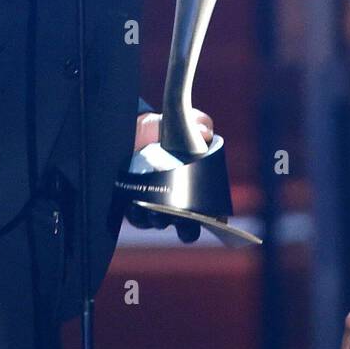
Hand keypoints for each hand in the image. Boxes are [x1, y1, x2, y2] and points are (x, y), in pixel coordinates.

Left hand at [126, 108, 215, 243]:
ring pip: (160, 223)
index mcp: (197, 188)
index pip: (212, 214)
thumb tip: (204, 132)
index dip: (215, 220)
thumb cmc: (168, 130)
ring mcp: (156, 206)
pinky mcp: (135, 206)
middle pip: (187, 226)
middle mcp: (178, 203)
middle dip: (186, 226)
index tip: (212, 219)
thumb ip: (199, 123)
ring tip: (155, 211)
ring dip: (159, 220)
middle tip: (181, 217)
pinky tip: (135, 206)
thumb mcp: (185, 122)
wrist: (137, 129)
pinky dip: (138, 215)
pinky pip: (137, 218)